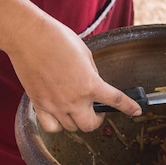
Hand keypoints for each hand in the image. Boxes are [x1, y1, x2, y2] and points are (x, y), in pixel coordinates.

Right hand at [5, 13, 141, 132]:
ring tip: (76, 108)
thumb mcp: (85, 54)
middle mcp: (73, 99)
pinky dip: (57, 124)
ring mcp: (55, 105)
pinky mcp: (38, 105)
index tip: (136, 111)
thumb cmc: (57, 38)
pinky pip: (51, 127)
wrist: (29, 36)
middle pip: (90, 126)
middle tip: (96, 109)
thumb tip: (93, 85)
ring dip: (77, 120)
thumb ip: (92, 74)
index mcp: (90, 84)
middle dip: (97, 119)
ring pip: (71, 128)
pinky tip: (58, 113)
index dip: (129, 107)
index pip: (116, 101)